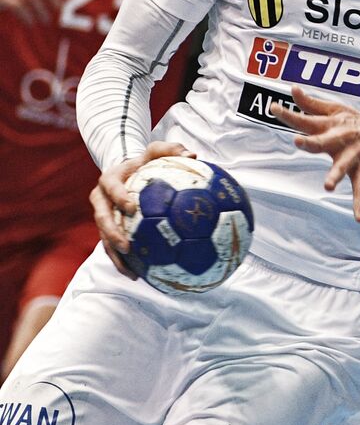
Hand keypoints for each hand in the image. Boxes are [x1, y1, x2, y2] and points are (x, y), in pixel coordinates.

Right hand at [90, 140, 194, 279]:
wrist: (125, 171)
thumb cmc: (145, 161)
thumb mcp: (156, 151)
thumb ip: (172, 149)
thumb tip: (193, 155)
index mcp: (110, 180)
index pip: (111, 188)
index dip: (119, 197)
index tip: (131, 207)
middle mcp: (101, 200)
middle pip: (102, 219)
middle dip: (112, 234)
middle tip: (127, 246)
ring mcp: (102, 216)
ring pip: (104, 238)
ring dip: (115, 255)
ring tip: (130, 271)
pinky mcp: (107, 229)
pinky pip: (112, 246)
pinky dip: (123, 261)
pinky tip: (138, 275)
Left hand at [270, 87, 359, 222]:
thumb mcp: (338, 111)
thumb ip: (312, 104)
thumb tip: (292, 89)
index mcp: (332, 125)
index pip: (308, 119)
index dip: (290, 115)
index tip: (274, 108)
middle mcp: (342, 139)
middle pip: (324, 141)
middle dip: (312, 142)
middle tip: (299, 141)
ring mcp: (355, 156)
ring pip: (343, 166)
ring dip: (336, 174)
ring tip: (328, 185)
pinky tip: (359, 218)